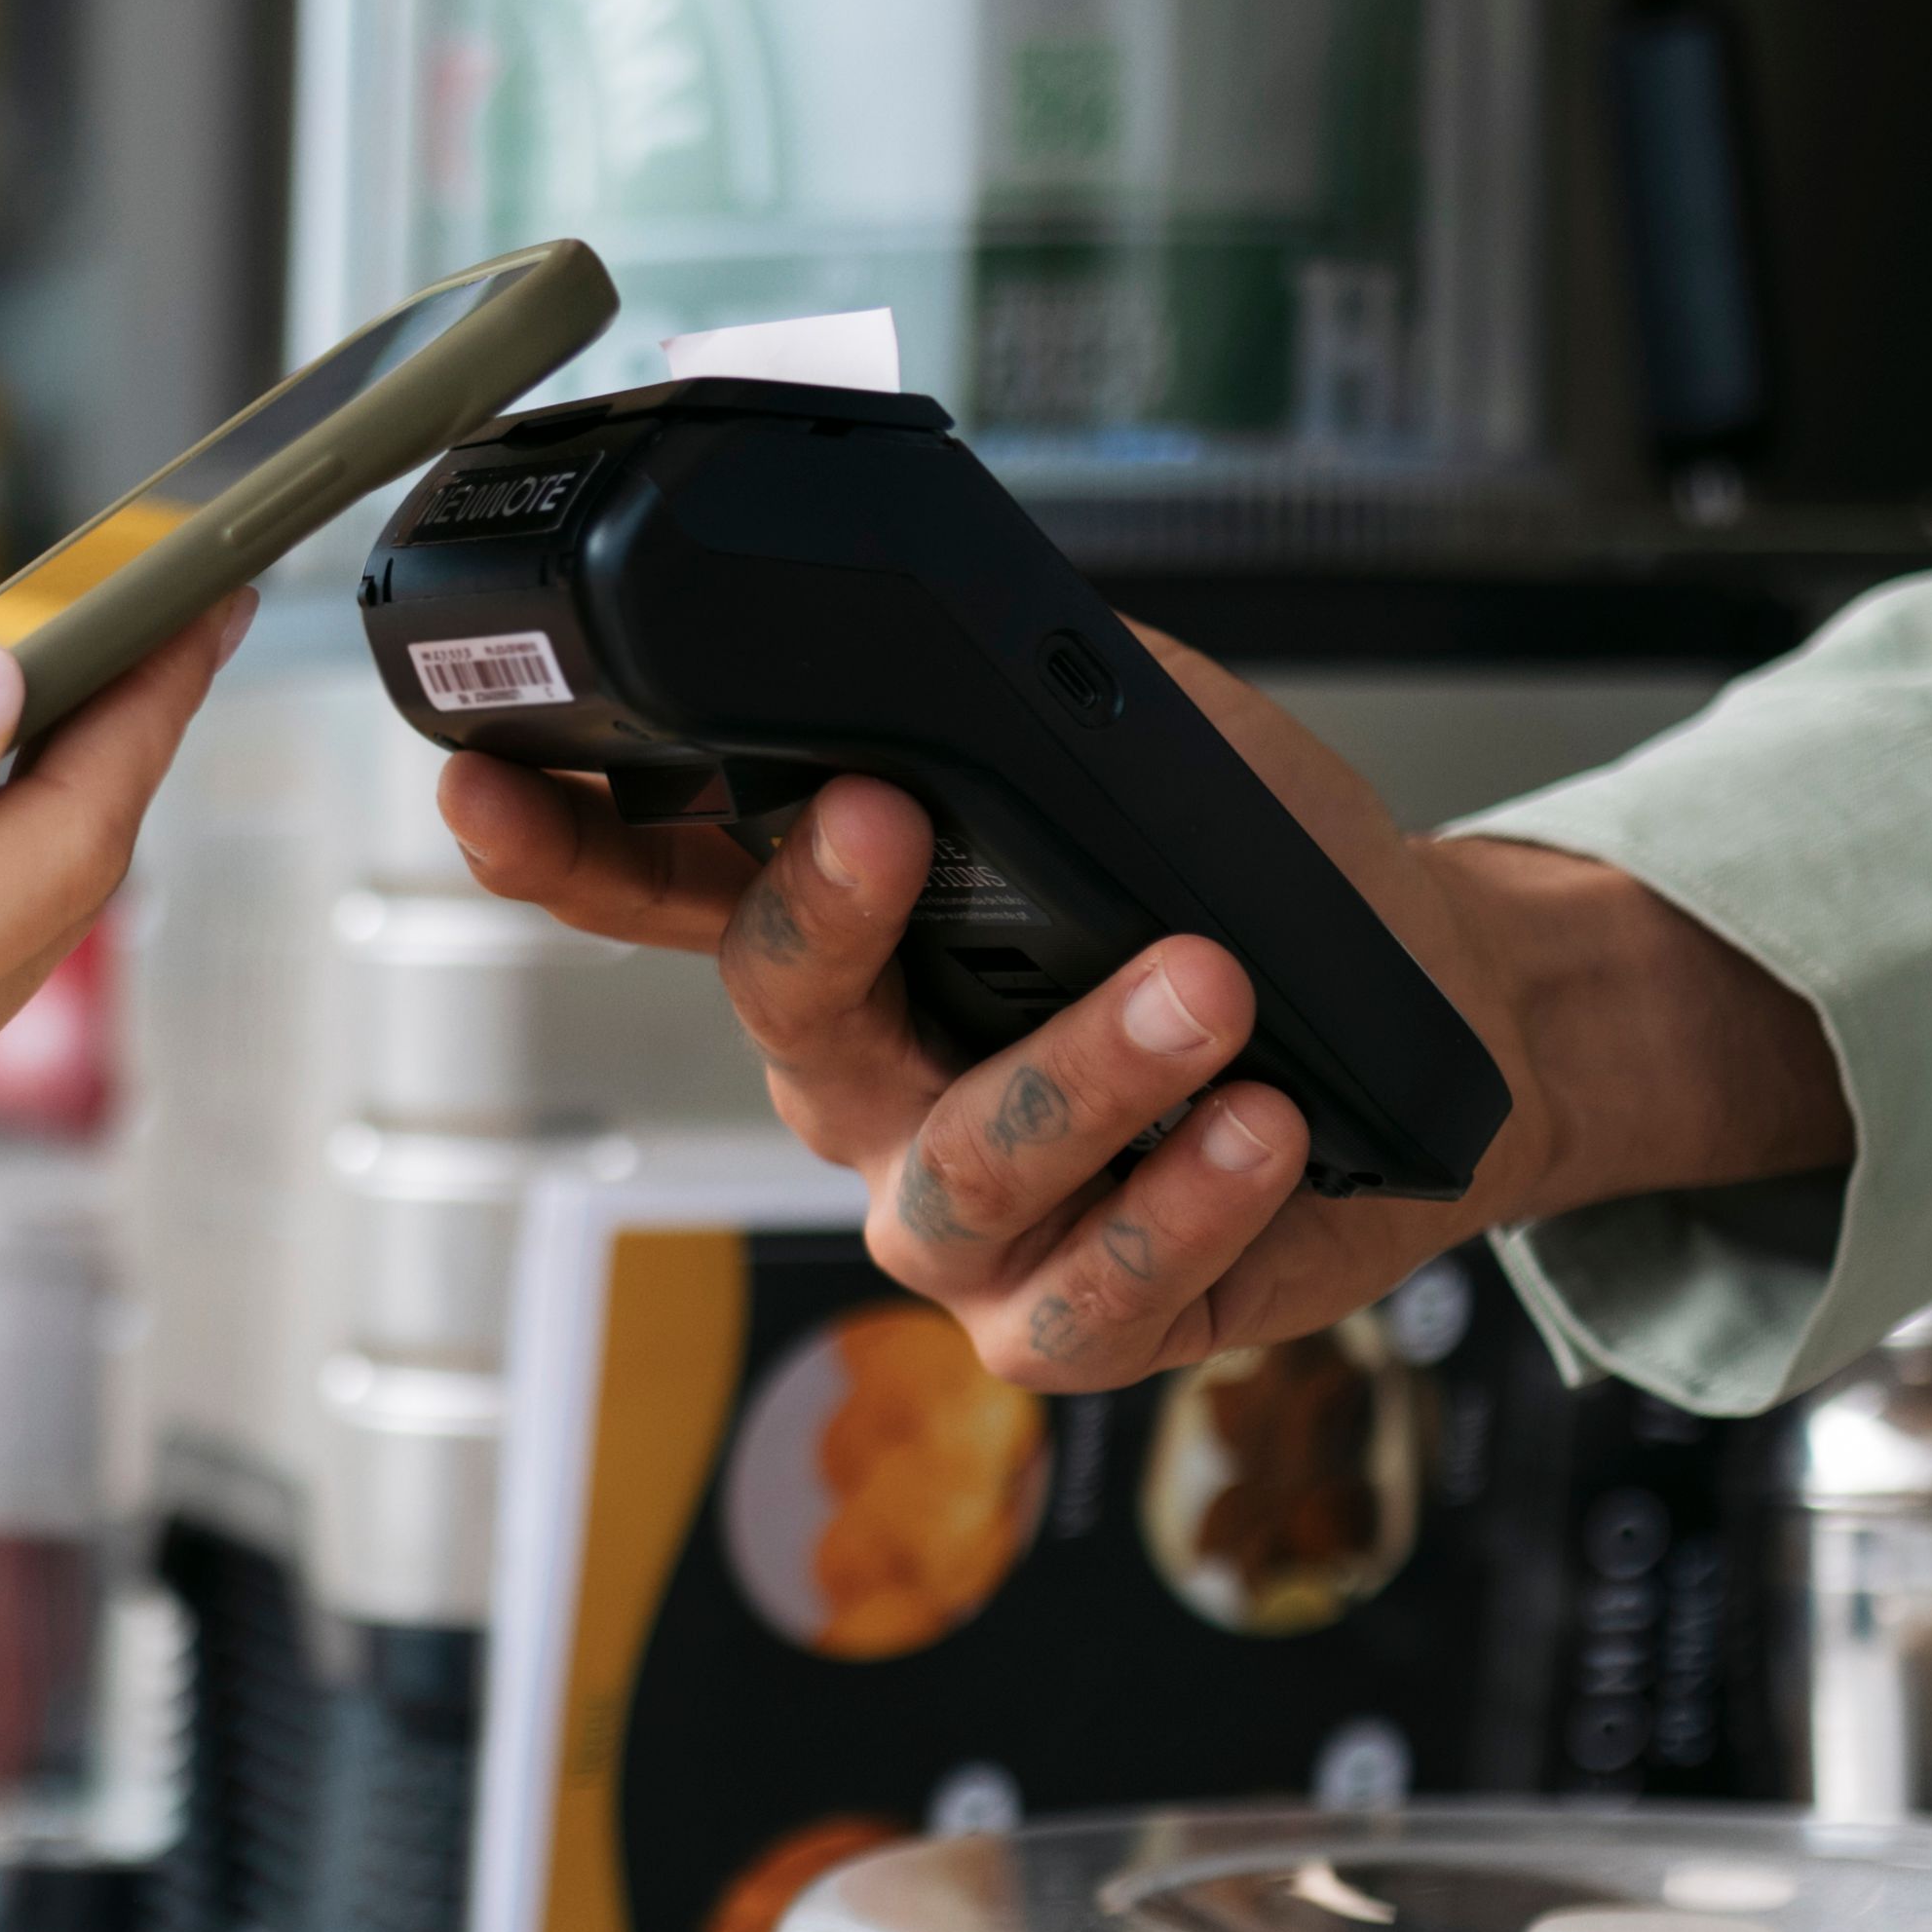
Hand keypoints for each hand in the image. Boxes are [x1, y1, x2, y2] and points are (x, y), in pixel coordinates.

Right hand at [423, 633, 1843, 1390]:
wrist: (1442, 1023)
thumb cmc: (1270, 884)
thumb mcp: (1143, 748)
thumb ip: (1022, 691)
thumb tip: (933, 608)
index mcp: (852, 944)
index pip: (666, 887)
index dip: (560, 847)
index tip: (489, 781)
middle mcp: (871, 1086)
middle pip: (787, 1019)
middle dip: (824, 918)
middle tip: (889, 817)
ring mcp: (957, 1219)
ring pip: (956, 1172)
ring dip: (1085, 1071)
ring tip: (1212, 988)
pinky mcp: (1070, 1322)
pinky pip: (1090, 1292)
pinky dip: (1180, 1205)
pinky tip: (1259, 1125)